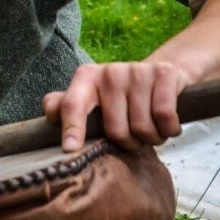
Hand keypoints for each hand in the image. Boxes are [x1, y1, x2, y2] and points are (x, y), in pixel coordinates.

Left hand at [42, 61, 189, 151]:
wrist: (160, 77)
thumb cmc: (120, 98)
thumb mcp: (92, 100)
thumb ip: (66, 107)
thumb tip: (50, 113)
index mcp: (86, 78)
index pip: (73, 104)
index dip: (71, 128)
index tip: (70, 149)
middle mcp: (109, 72)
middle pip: (115, 130)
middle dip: (128, 143)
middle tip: (133, 137)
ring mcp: (137, 70)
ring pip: (142, 127)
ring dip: (151, 138)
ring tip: (150, 130)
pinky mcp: (164, 73)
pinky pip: (164, 116)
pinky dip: (169, 129)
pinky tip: (167, 126)